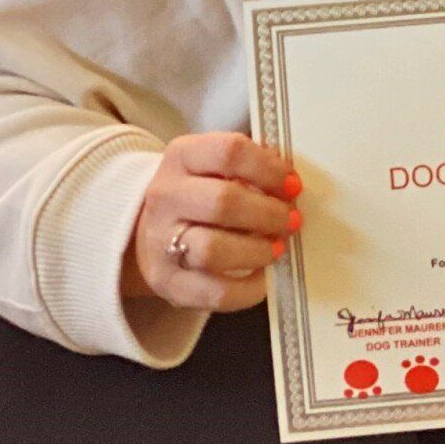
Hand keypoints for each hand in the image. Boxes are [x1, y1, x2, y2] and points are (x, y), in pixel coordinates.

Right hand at [123, 133, 301, 313]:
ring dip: (257, 250)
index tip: (293, 186)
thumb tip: (291, 186)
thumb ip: (252, 169)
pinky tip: (262, 278)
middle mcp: (165, 195)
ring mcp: (160, 240)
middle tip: (291, 221)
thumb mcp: (216, 168)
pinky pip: (214, 292)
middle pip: (223, 201)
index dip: (269, 169)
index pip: (229, 152)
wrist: (152, 232)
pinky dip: (248, 289)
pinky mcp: (166, 281)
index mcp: (182, 156)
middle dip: (269, 213)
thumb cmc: (201, 195)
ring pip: (212, 248)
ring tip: (276, 248)